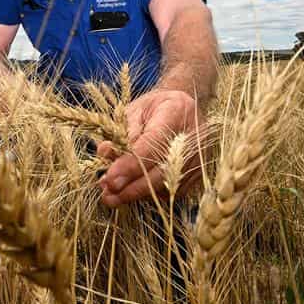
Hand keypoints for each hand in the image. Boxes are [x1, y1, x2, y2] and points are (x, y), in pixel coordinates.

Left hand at [98, 89, 204, 206]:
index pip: (153, 144)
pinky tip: (131, 190)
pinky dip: (149, 194)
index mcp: (176, 112)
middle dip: (132, 187)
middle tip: (107, 195)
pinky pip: (171, 191)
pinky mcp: (197, 174)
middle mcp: (193, 137)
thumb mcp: (136, 109)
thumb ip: (121, 131)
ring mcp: (198, 158)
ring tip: (112, 195)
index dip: (131, 164)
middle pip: (162, 170)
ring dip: (136, 194)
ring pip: (165, 185)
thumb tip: (105, 153)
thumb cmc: (155, 107)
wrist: (184, 109)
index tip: (110, 178)